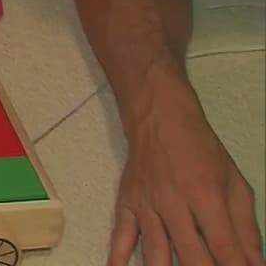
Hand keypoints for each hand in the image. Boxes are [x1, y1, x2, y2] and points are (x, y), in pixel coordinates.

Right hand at [109, 105, 263, 265]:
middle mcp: (175, 204)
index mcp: (206, 195)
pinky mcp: (127, 205)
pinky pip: (120, 237)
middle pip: (191, 257)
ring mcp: (147, 206)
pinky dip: (118, 259)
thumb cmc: (201, 150)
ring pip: (156, 254)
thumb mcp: (235, 183)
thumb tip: (256, 263)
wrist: (159, 120)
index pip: (225, 247)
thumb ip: (247, 227)